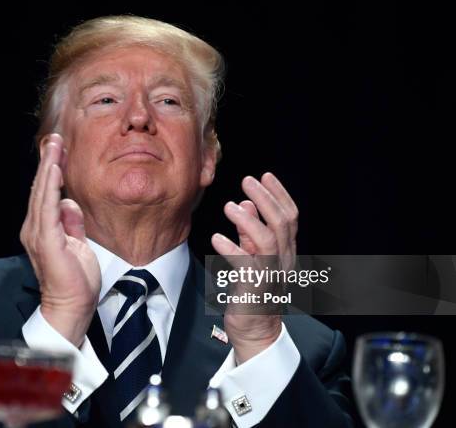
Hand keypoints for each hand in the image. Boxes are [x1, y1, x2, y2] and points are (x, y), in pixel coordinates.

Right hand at [20, 133, 100, 347]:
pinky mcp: (46, 240)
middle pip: (40, 189)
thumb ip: (71, 223)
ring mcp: (38, 234)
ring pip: (41, 193)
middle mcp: (35, 228)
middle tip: (54, 139)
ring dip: (47, 167)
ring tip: (53, 146)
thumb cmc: (75, 279)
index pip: (45, 194)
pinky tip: (54, 170)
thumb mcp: (77, 243)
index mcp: (42, 229)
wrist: (71, 306)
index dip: (50, 171)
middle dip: (47, 162)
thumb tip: (69, 204)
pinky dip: (50, 187)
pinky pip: (48, 208)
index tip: (58, 150)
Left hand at [211, 172, 297, 362]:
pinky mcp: (255, 289)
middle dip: (265, 198)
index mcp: (286, 252)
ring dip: (248, 220)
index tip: (264, 176)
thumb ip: (250, 232)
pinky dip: (231, 249)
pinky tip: (217, 239)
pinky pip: (245, 265)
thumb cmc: (253, 293)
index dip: (279, 194)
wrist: (256, 331)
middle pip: (282, 223)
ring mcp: (271, 275)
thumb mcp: (254, 257)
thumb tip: (245, 203)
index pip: (290, 217)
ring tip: (230, 206)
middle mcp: (284, 261)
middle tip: (247, 181)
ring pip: (268, 240)